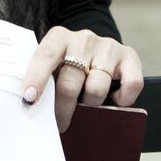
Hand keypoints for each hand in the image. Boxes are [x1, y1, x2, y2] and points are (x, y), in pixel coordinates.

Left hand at [20, 26, 143, 133]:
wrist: (96, 46)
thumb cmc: (69, 62)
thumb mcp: (53, 64)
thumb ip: (44, 78)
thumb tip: (30, 104)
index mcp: (59, 37)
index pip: (45, 56)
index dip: (36, 78)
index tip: (29, 99)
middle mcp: (83, 39)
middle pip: (70, 81)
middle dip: (63, 109)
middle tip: (60, 124)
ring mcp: (108, 47)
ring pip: (97, 88)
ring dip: (91, 103)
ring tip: (87, 102)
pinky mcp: (130, 56)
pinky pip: (130, 85)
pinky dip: (122, 99)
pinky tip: (113, 98)